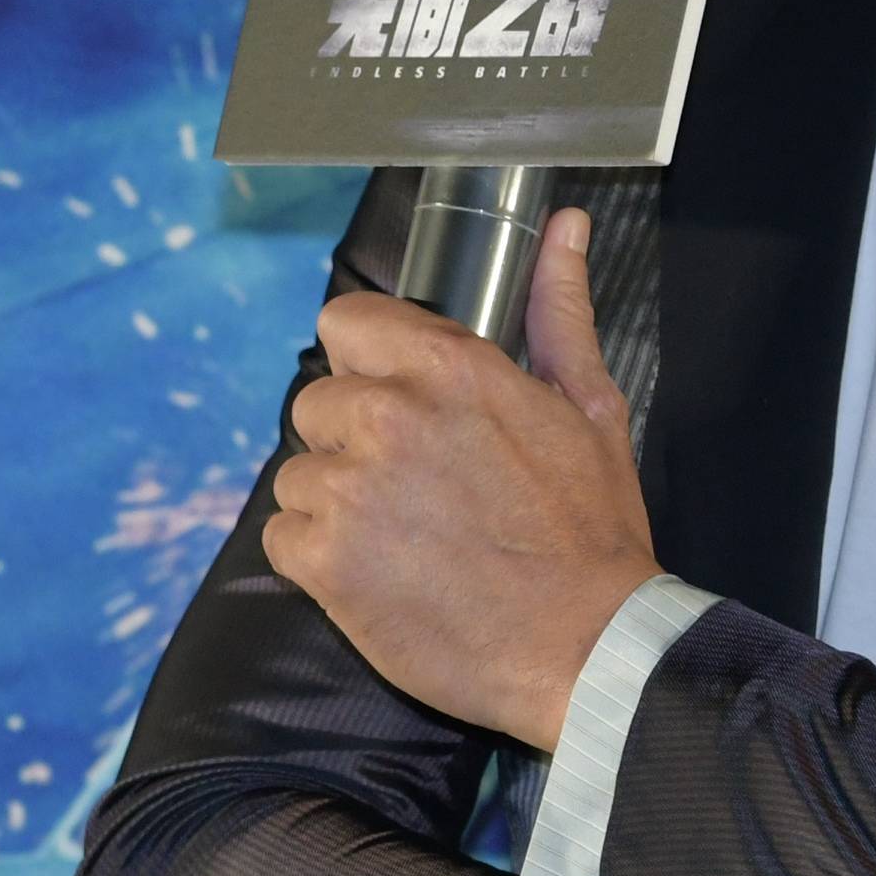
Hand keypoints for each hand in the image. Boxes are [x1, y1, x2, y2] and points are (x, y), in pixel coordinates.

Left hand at [259, 208, 656, 743]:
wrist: (587, 648)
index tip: (396, 402)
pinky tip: (379, 577)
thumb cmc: (591, 532)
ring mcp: (349, 490)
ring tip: (405, 541)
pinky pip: (283, 538)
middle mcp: (388, 417)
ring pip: (299, 474)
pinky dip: (317, 562)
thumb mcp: (587, 407)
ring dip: (335, 505)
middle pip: (317, 403)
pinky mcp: (324, 561)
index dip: (367, 362)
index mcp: (448, 368)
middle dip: (354, 442)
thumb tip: (567, 227)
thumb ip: (558, 311)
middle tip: (416, 491)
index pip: (344, 322)